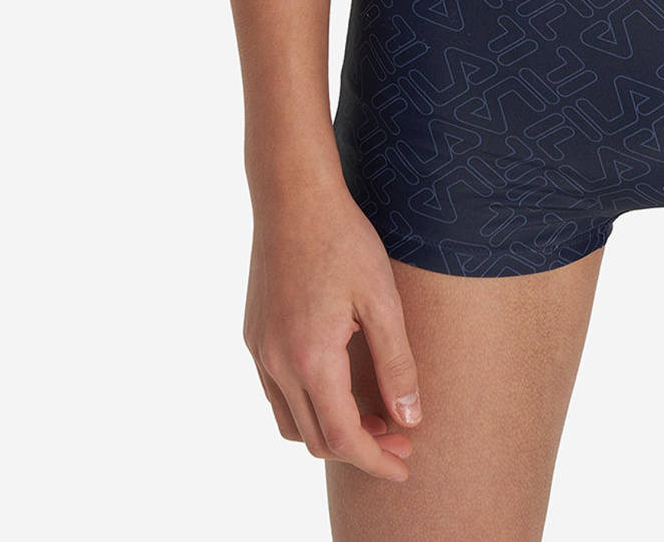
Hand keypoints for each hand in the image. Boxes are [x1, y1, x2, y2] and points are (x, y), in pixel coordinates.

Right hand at [244, 178, 421, 480]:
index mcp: (311, 359)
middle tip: (400, 436)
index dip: (376, 461)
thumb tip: (410, 418)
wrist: (292, 195)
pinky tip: (337, 385)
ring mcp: (259, 351)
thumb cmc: (343, 239)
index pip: (344, 438)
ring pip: (291, 422)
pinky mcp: (253, 335)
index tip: (405, 467)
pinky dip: (307, 406)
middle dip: (361, 448)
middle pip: (317, 438)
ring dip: (330, 431)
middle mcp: (277, 364)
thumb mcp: (382, 300)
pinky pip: (276, 393)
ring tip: (372, 415)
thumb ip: (396, 363)